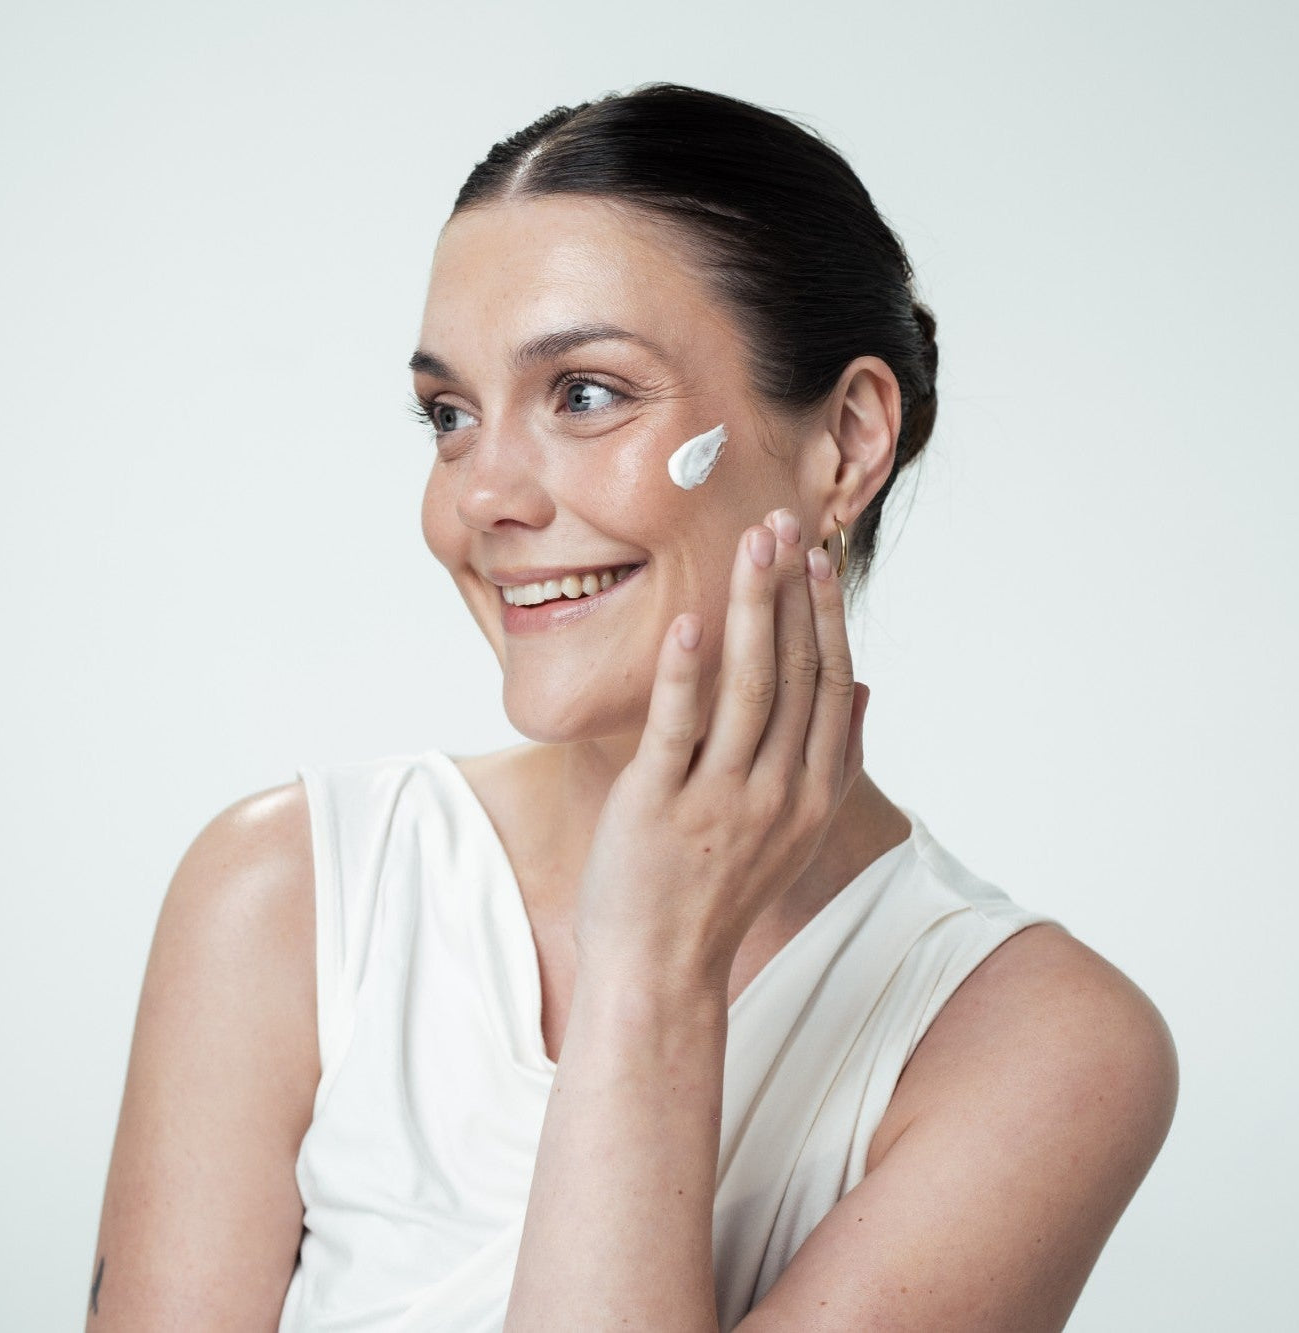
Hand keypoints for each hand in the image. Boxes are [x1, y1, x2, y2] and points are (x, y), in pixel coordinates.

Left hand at [572, 506, 870, 994]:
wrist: (661, 972)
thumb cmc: (718, 891)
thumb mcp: (792, 829)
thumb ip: (832, 757)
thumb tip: (863, 687)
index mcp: (811, 794)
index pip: (830, 685)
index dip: (827, 616)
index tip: (821, 557)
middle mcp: (778, 793)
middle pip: (795, 672)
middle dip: (791, 591)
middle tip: (785, 521)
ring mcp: (721, 799)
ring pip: (748, 686)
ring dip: (752, 608)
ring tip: (754, 545)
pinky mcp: (659, 806)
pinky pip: (680, 727)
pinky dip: (688, 672)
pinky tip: (695, 621)